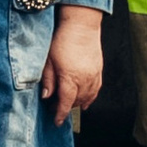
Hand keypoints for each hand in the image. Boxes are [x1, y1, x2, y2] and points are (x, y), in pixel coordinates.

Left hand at [41, 6, 104, 126]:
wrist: (82, 25)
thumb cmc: (62, 40)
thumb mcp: (48, 59)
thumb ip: (48, 79)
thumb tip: (46, 96)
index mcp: (71, 78)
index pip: (66, 102)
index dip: (60, 114)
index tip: (56, 121)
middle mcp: (85, 80)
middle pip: (76, 101)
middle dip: (66, 108)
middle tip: (55, 108)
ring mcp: (94, 76)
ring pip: (87, 98)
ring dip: (77, 104)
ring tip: (68, 105)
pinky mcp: (99, 71)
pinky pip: (96, 90)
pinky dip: (90, 98)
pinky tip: (85, 102)